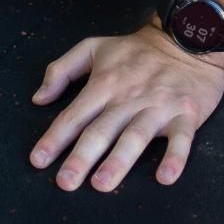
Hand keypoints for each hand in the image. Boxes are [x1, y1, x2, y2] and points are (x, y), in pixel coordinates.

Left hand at [29, 24, 223, 191]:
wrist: (185, 39)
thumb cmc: (135, 49)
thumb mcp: (93, 47)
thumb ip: (61, 70)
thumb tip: (39, 99)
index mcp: (104, 83)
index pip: (74, 115)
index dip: (54, 138)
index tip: (37, 160)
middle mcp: (128, 97)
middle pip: (101, 130)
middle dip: (81, 157)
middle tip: (65, 183)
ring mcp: (158, 106)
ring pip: (135, 136)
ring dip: (119, 161)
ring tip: (102, 184)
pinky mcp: (186, 113)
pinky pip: (181, 139)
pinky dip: (175, 158)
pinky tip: (166, 177)